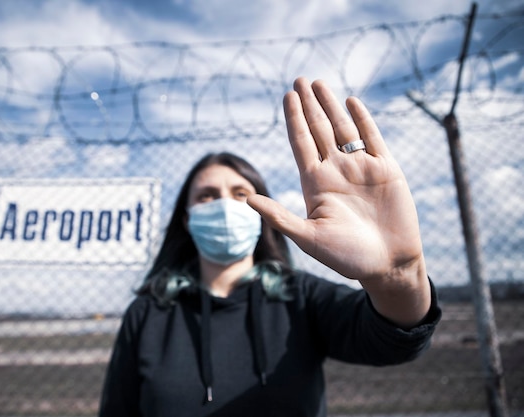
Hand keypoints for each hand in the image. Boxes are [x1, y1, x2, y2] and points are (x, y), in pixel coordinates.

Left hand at [248, 78, 429, 324]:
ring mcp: (360, 168)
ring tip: (319, 84)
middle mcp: (335, 171)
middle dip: (308, 105)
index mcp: (315, 184)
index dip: (294, 119)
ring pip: (343, 128)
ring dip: (331, 105)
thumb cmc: (347, 258)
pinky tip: (351, 101)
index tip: (287, 96)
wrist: (389, 265)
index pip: (301, 142)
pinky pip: (372, 137)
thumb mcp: (309, 238)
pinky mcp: (386, 170)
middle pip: (319, 129)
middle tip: (299, 80)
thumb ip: (279, 216)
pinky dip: (362, 119)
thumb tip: (245, 198)